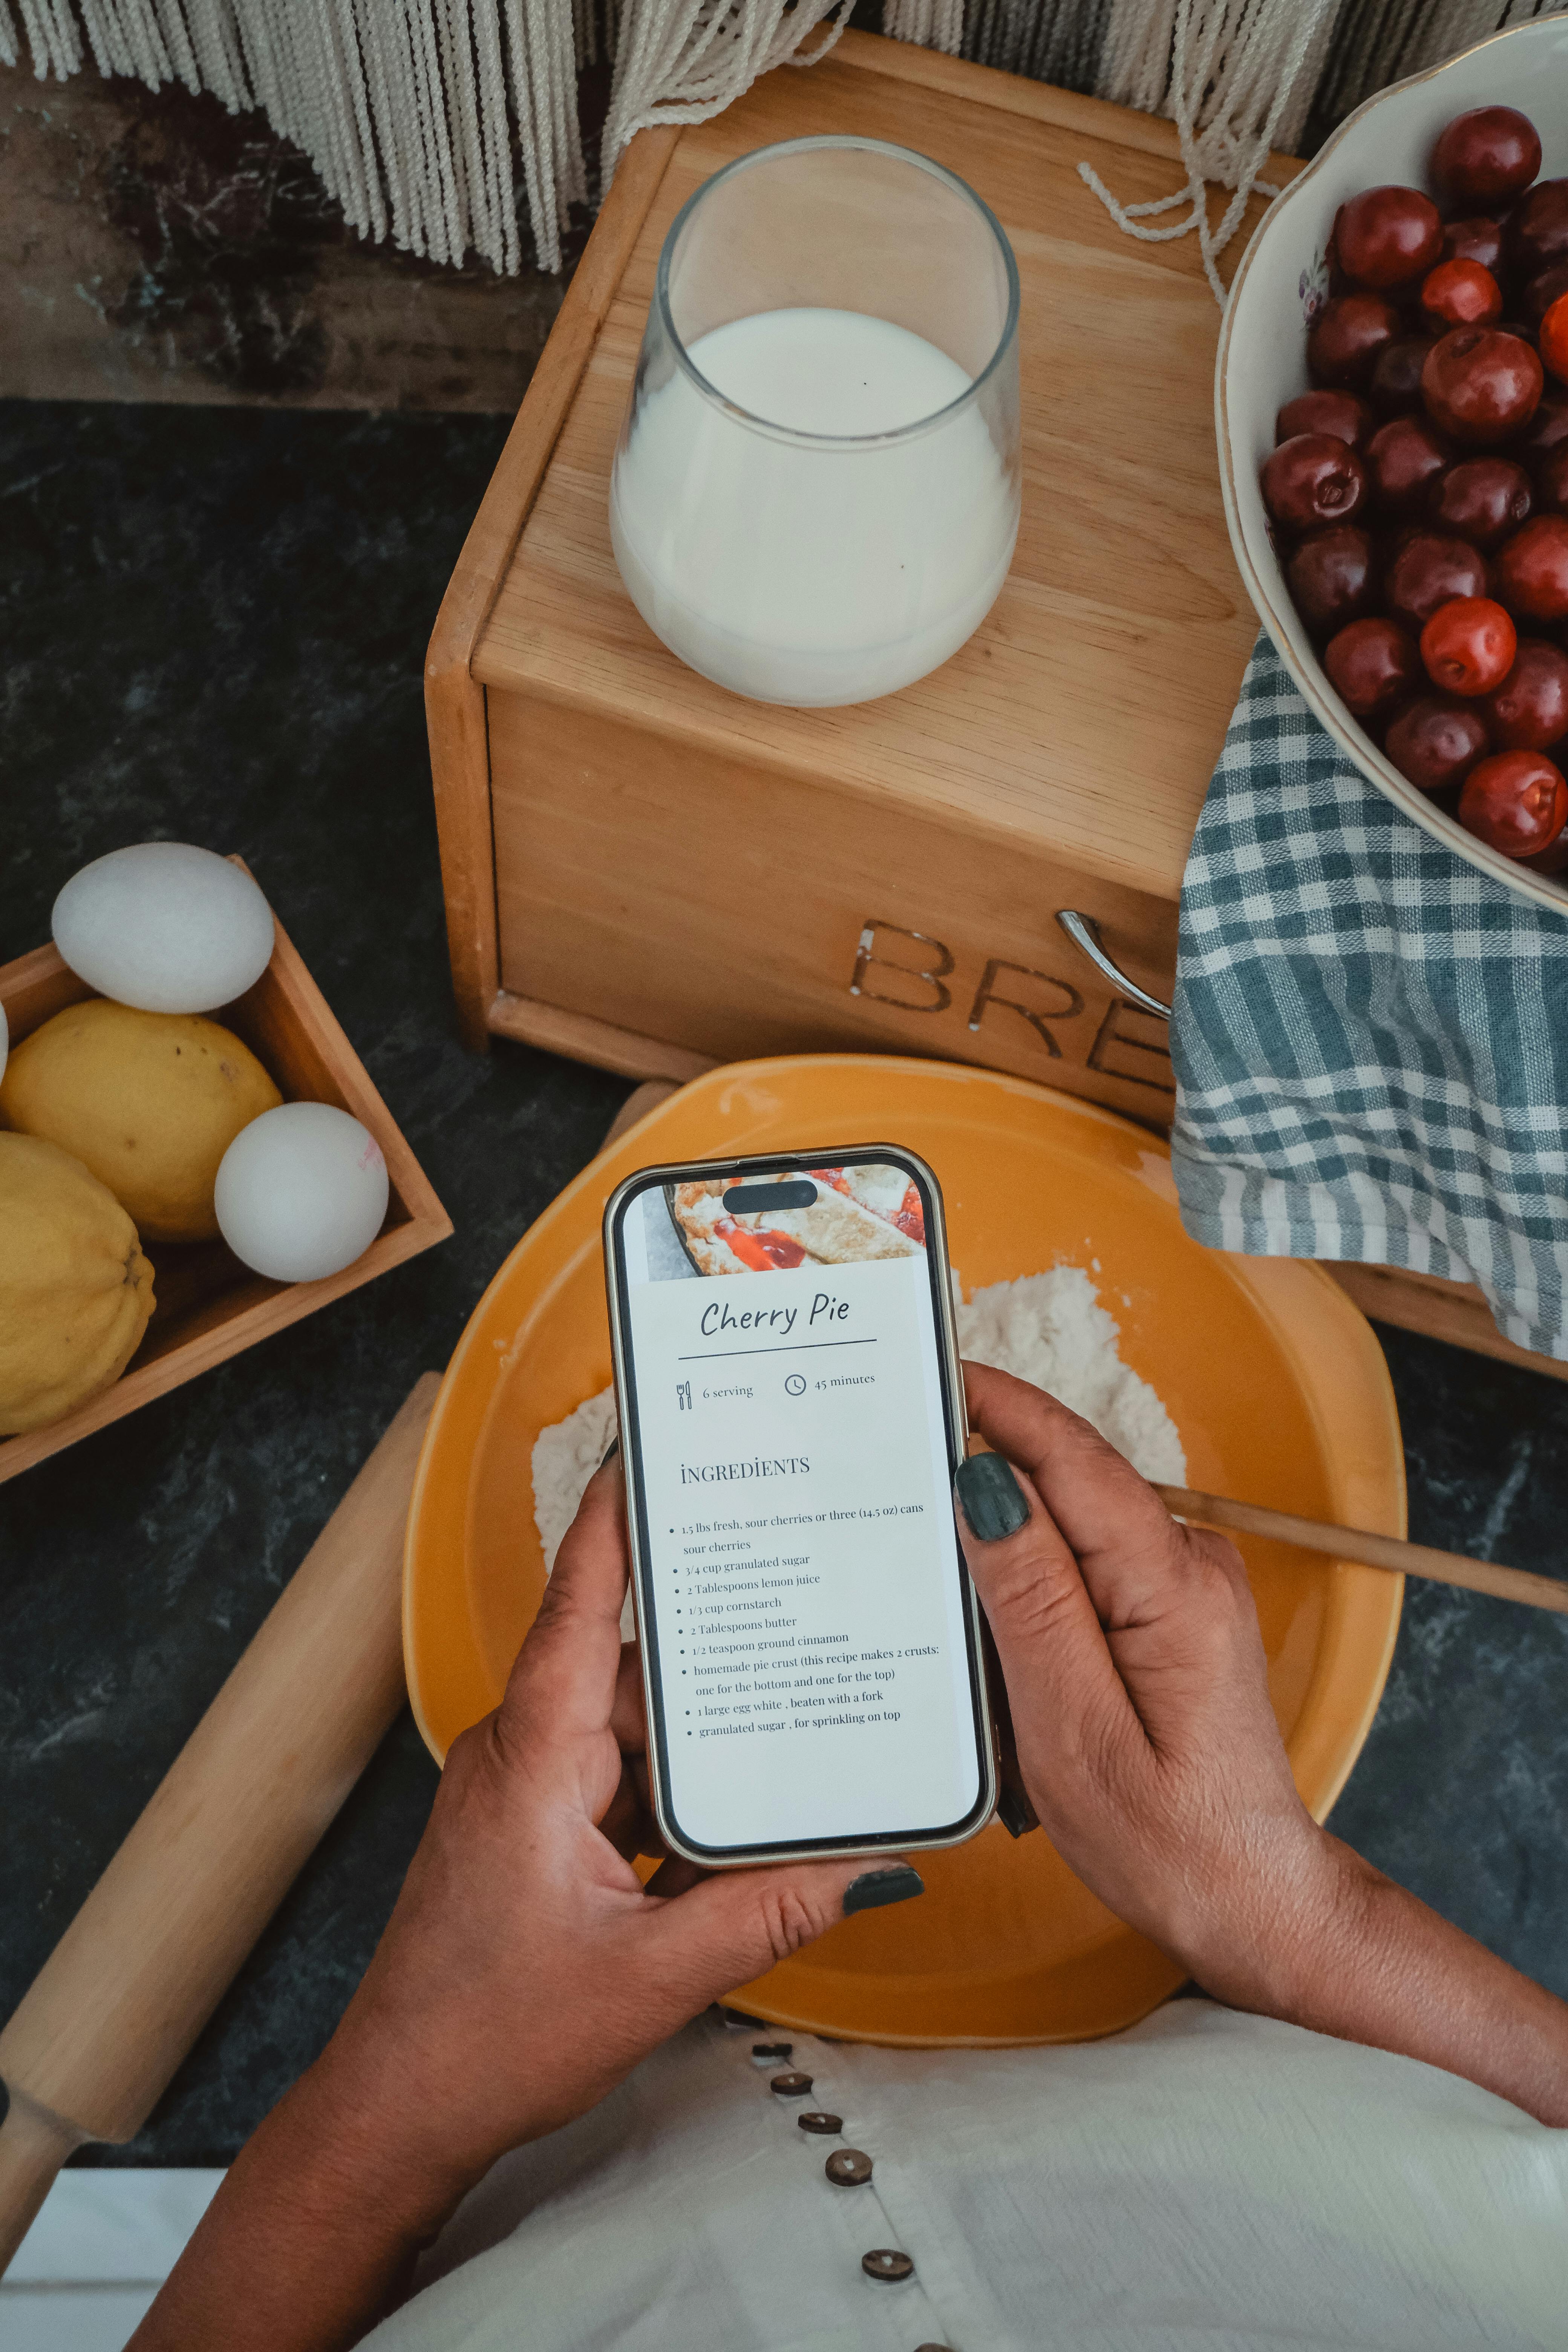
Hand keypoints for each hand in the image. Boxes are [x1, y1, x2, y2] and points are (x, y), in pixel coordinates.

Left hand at [133, 1452, 917, 2351]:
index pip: (581, 1609)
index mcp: (534, 1759)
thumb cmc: (487, 2040)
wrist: (398, 2107)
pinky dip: (674, 1791)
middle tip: (797, 1605)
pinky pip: (616, 1777)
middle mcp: (522, 1754)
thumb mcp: (651, 1978)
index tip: (649, 1452)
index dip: (614, 1523)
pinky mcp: (534, 1827)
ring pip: (631, 1731)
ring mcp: (525, 1790)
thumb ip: (764, 1913)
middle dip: (714, 1654)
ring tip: (789, 1733)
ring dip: (701, 1744)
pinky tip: (733, 1820)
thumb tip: (867, 1868)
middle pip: (631, 1671)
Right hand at [953, 1362, 1567, 2123]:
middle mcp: (1188, 1565)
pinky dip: (1023, 1555)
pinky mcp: (1164, 1608)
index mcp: (1173, 1586)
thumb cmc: (1166, 1840)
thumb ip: (1032, 1601)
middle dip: (981, 1448)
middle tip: (886, 1437)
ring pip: (1070, 1515)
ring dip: (997, 1509)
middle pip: (1068, 1476)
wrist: (1250, 1901)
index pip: (1073, 1459)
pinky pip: (1082, 1556)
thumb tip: (987, 1485)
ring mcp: (1181, 1584)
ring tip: (909, 1505)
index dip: (998, 1406)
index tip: (926, 1371)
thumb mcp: (1074, 1732)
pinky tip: (971, 1581)